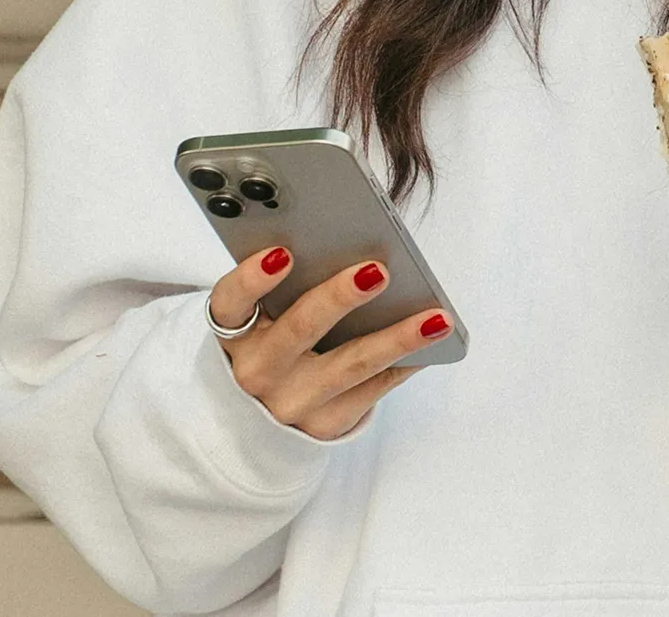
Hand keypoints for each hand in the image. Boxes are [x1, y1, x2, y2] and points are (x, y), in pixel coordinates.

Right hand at [207, 245, 454, 439]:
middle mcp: (256, 370)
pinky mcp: (324, 426)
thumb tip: (353, 243)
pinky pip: (373, 390)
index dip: (253, 277)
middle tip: (378, 271)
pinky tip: (434, 341)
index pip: (231, 300)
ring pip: (350, 365)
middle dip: (340, 298)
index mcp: (235, 332)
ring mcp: (290, 404)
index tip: (283, 252)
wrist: (261, 420)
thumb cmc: (275, 342)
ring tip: (436, 317)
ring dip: (397, 338)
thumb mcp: (264, 317)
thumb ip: (288, 287)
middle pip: (299, 329)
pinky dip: (405, 363)